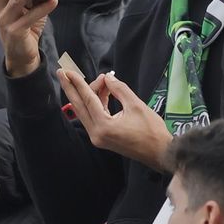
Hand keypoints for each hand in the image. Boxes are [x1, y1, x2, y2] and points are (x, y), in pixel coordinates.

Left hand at [58, 69, 172, 169]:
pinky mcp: (102, 138)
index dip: (77, 83)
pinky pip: (94, 116)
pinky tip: (103, 91)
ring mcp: (97, 137)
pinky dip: (96, 103)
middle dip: (71, 88)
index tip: (67, 71)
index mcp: (103, 126)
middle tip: (62, 72)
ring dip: (89, 94)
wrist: (161, 153)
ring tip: (101, 80)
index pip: (87, 100)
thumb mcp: (136, 106)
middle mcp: (96, 133)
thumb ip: (119, 90)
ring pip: (86, 110)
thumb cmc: (152, 131)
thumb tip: (108, 78)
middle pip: (79, 106)